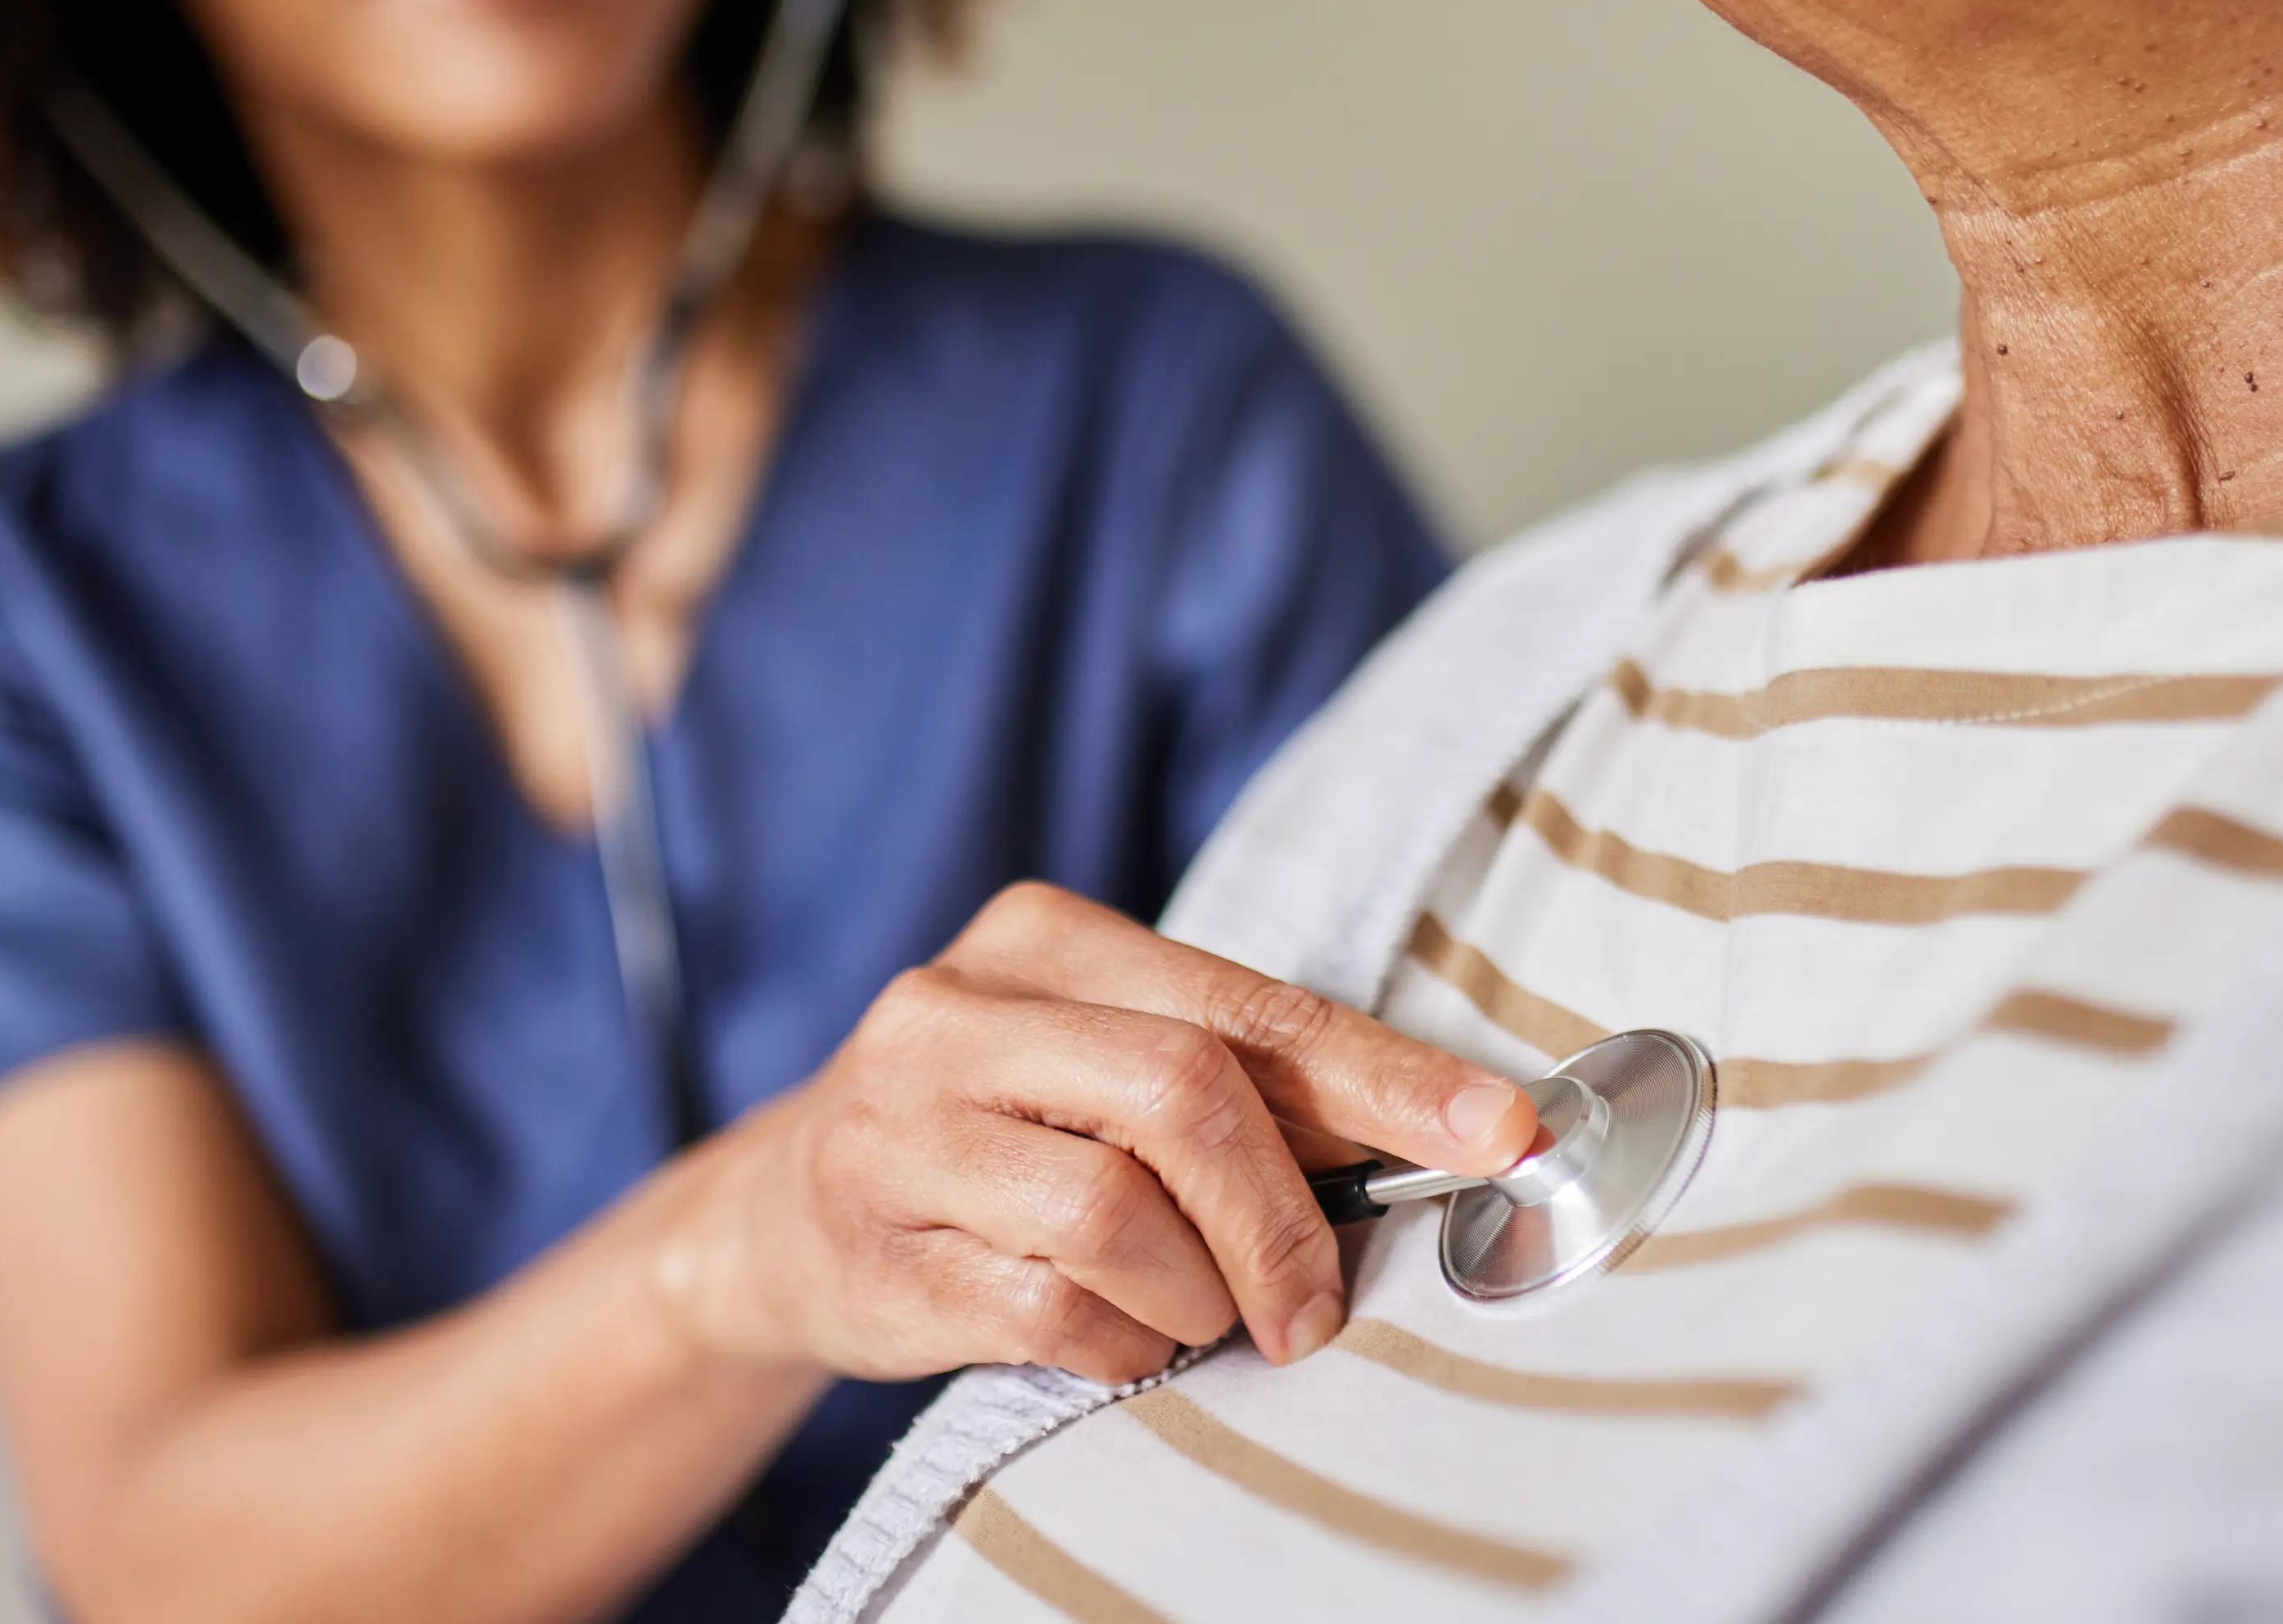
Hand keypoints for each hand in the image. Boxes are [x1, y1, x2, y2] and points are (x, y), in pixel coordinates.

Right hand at [655, 883, 1540, 1384]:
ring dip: (1194, 1290)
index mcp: (1043, 937)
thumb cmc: (998, 1129)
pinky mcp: (878, 1250)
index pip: (1248, 1007)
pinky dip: (1120, 1344)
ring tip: (1194, 1313)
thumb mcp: (1100, 1057)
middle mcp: (956, 1011)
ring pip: (1114, 1212)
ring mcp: (902, 1129)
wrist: (782, 1213)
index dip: (1387, 1078)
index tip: (1500, 1135)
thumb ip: (1240, 1078)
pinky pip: (1051, 1310)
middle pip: (1184, 1095)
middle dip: (1284, 1217)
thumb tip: (1450, 1131)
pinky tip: (1118, 1339)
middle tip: (1316, 1305)